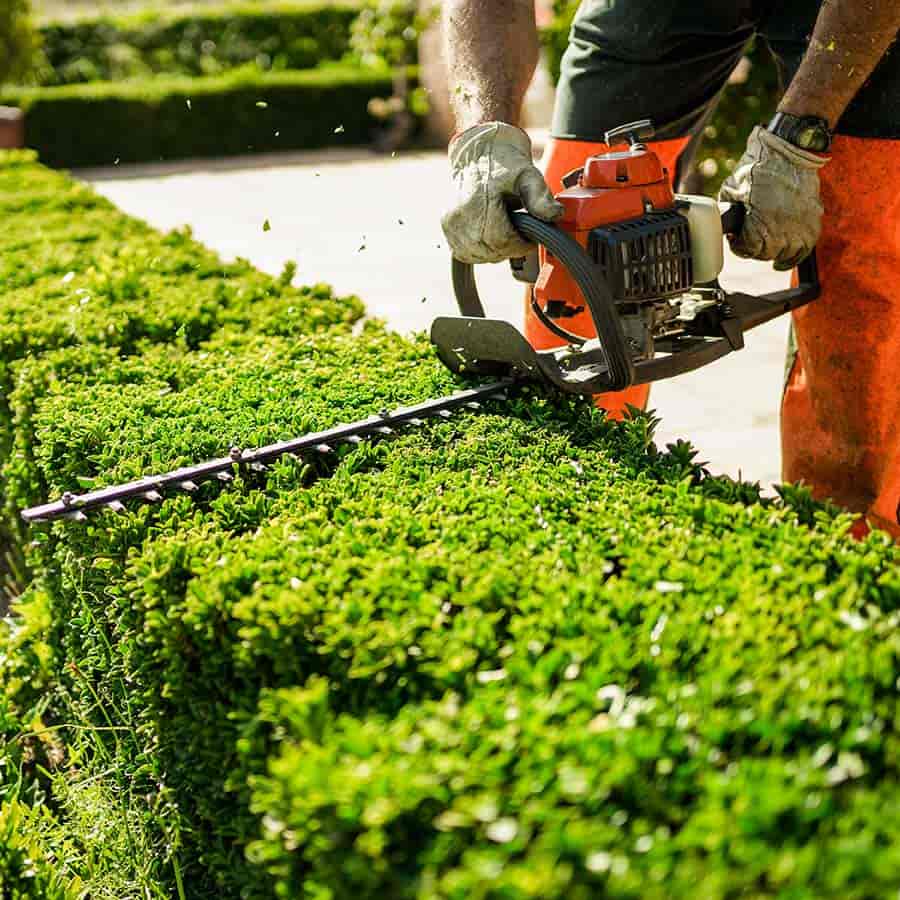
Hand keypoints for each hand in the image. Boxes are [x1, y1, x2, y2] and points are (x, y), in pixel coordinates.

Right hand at [442, 122, 563, 263]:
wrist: (479, 150)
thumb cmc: (505, 162)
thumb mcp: (528, 175)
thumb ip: (540, 196)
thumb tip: (555, 215)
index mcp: (478, 201)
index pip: (501, 241)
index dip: (520, 245)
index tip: (530, 238)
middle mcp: (460, 215)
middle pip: (490, 251)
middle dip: (510, 248)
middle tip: (520, 235)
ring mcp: (450, 223)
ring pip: (477, 255)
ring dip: (496, 252)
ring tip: (505, 232)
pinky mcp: (446, 227)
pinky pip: (465, 253)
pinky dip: (480, 251)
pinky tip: (490, 237)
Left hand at [719, 126, 827, 270]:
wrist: (790, 150)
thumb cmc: (758, 167)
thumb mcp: (730, 190)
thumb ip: (726, 213)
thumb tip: (724, 227)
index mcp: (759, 225)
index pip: (746, 250)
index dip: (737, 244)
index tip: (735, 237)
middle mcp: (782, 231)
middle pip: (764, 254)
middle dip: (754, 247)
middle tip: (750, 235)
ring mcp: (800, 228)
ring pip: (784, 255)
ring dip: (772, 251)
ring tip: (765, 242)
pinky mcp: (813, 222)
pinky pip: (804, 250)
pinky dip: (793, 257)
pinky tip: (781, 261)